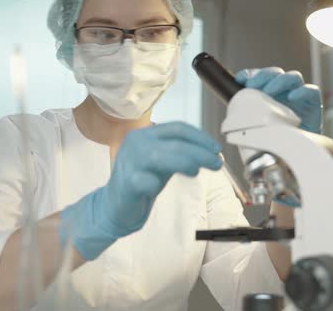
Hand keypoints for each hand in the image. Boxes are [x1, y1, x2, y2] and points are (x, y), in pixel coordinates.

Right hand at [60, 122, 222, 259]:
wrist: (115, 205)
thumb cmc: (142, 180)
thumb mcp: (164, 160)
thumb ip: (181, 153)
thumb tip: (210, 152)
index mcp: (145, 134)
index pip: (177, 128)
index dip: (200, 137)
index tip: (216, 148)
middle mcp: (136, 143)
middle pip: (175, 142)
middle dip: (201, 152)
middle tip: (217, 163)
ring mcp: (129, 161)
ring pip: (162, 156)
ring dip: (187, 163)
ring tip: (199, 171)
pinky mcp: (126, 182)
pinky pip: (146, 181)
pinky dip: (155, 184)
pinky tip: (159, 188)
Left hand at [235, 67, 321, 132]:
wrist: (296, 153)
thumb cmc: (277, 139)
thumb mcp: (259, 127)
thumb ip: (249, 119)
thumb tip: (230, 120)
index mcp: (269, 93)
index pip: (260, 76)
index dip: (250, 74)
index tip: (239, 79)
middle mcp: (284, 91)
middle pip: (275, 73)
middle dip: (262, 76)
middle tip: (252, 85)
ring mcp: (299, 95)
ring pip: (292, 77)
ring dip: (279, 81)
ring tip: (268, 91)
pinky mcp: (313, 103)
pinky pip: (311, 91)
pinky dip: (301, 91)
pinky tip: (292, 97)